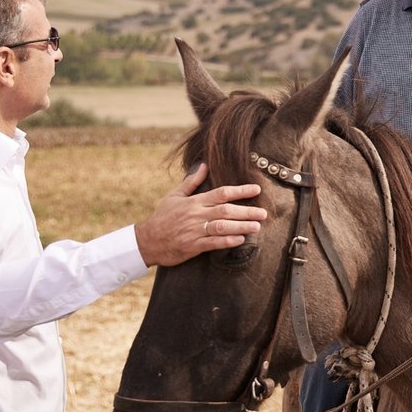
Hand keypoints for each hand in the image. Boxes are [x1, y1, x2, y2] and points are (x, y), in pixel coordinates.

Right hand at [135, 163, 266, 266]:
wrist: (148, 240)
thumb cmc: (163, 217)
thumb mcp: (175, 196)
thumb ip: (192, 182)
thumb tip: (204, 165)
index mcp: (194, 201)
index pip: (221, 193)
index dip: (240, 190)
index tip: (256, 190)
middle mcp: (196, 214)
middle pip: (226, 210)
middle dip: (246, 211)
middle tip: (263, 212)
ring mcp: (195, 230)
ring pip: (222, 226)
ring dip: (241, 226)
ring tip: (257, 226)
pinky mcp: (193, 246)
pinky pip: (213, 243)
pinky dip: (228, 241)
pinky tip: (240, 240)